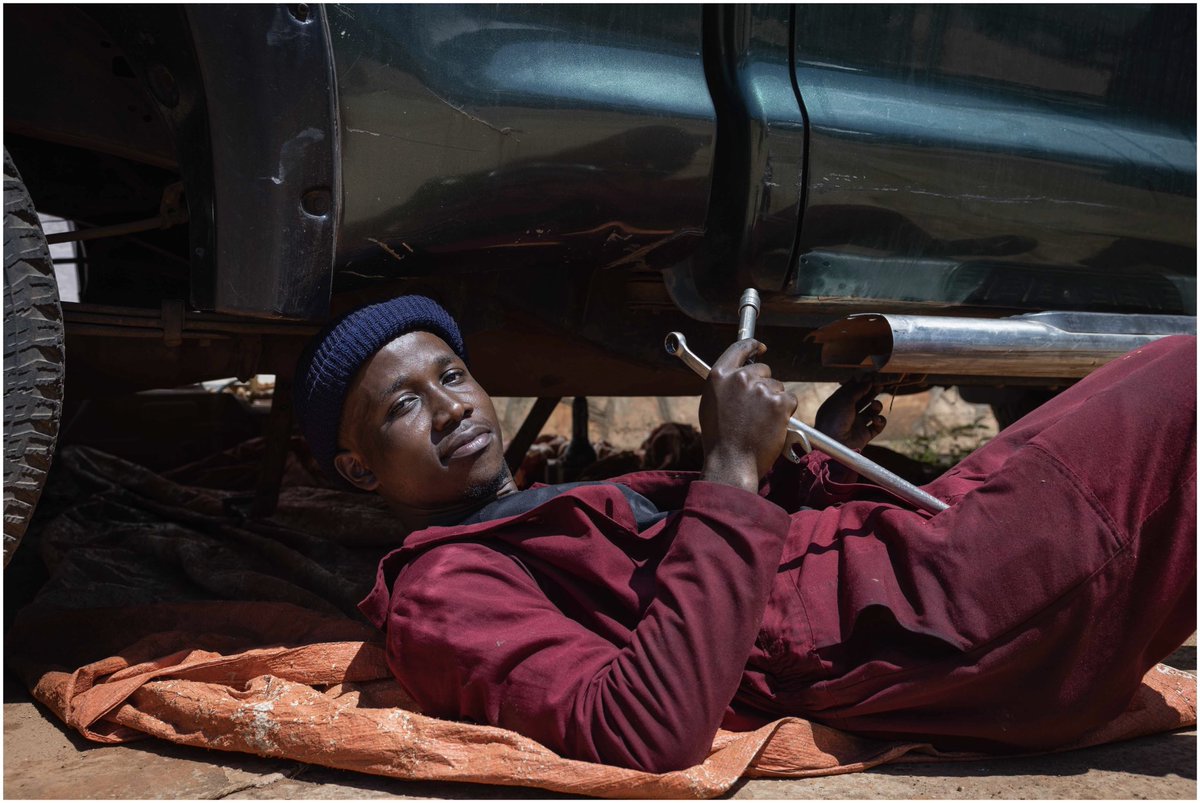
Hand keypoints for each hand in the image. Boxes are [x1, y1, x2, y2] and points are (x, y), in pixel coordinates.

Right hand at [699, 339, 797, 491]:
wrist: (731, 462)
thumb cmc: (719, 439)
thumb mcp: (711, 405)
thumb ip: (725, 386)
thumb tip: (737, 377)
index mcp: (720, 376)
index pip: (739, 348)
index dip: (752, 346)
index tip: (761, 347)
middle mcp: (740, 378)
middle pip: (763, 370)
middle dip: (764, 385)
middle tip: (757, 408)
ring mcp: (761, 389)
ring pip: (777, 387)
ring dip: (773, 402)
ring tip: (760, 423)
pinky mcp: (779, 402)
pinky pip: (789, 400)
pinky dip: (785, 412)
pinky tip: (772, 425)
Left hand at [814, 380, 886, 450]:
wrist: (834, 443)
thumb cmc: (834, 419)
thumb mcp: (844, 400)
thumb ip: (857, 390)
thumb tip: (868, 381)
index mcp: (838, 403)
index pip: (851, 390)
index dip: (861, 383)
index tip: (871, 376)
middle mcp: (848, 413)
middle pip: (864, 398)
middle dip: (872, 391)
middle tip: (880, 385)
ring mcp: (857, 424)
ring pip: (872, 410)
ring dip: (877, 405)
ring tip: (874, 406)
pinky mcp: (865, 434)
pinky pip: (877, 425)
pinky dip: (880, 421)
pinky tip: (875, 419)